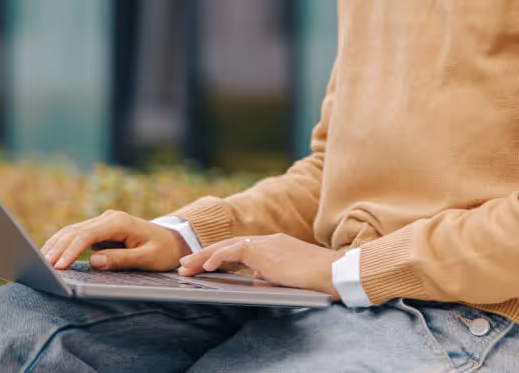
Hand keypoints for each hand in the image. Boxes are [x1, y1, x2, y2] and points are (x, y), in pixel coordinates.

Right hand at [40, 210, 190, 271]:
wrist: (173, 240)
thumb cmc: (163, 250)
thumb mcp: (147, 259)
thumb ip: (121, 260)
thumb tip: (94, 262)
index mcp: (119, 222)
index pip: (88, 234)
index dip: (71, 250)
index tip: (59, 266)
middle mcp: (109, 218)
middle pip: (76, 230)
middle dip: (58, 247)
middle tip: (42, 265)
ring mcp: (104, 222)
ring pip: (74, 230)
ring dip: (57, 244)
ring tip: (41, 260)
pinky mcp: (101, 229)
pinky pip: (78, 235)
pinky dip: (64, 243)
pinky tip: (52, 253)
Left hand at [177, 233, 342, 299]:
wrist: (333, 272)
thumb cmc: (318, 278)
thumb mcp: (290, 276)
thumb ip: (272, 273)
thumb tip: (256, 276)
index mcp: (273, 245)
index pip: (239, 247)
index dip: (219, 254)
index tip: (203, 263)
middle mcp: (267, 240)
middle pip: (228, 244)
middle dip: (204, 254)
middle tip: (185, 263)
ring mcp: (266, 244)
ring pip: (226, 246)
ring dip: (204, 256)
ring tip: (187, 267)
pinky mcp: (264, 251)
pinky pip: (234, 252)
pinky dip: (218, 257)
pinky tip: (207, 267)